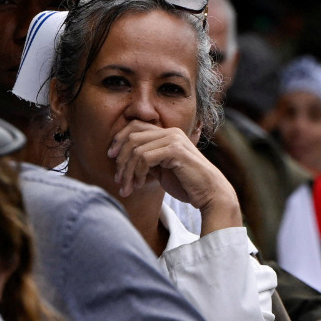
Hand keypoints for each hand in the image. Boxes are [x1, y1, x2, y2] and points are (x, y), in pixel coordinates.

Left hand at [109, 121, 240, 231]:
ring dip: (127, 171)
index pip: (135, 126)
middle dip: (120, 160)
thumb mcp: (162, 169)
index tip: (111, 157)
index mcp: (168, 133)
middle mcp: (170, 132)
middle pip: (131, 136)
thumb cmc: (187, 184)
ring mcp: (173, 139)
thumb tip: (123, 159)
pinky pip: (144, 157)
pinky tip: (140, 184)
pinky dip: (137, 172)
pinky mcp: (175, 150)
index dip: (119, 140)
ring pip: (135, 149)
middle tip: (118, 180)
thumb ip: (147, 160)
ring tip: (127, 187)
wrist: (210, 194)